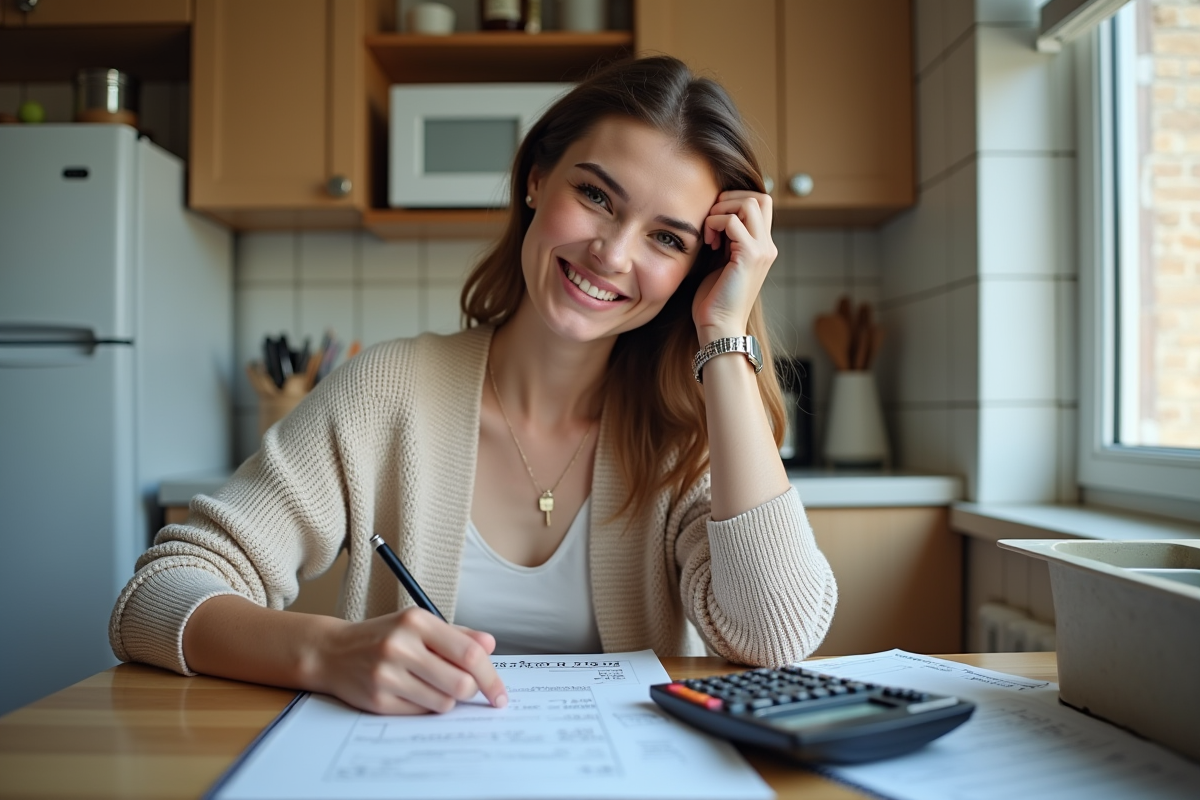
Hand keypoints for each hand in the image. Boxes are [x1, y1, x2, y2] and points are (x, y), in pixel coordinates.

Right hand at [311, 608, 507, 713]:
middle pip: (460, 684)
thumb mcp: (418, 625)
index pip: (469, 654)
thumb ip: (457, 635)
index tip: (500, 695)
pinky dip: (425, 706)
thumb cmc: (383, 636)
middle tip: (464, 688)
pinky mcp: (378, 700)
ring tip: (430, 684)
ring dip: (446, 699)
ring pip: (443, 702)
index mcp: (417, 622)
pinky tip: (411, 691)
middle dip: (470, 691)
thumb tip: (490, 646)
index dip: (491, 677)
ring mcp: (387, 675)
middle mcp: (401, 646)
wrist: (332, 652)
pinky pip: (421, 712)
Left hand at [692, 190, 776, 343]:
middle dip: (729, 200)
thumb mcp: (722, 262)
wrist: (720, 327)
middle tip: (711, 220)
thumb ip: (726, 240)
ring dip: (722, 210)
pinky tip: (709, 243)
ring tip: (710, 232)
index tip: (715, 221)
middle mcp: (767, 246)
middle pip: (760, 197)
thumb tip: (715, 219)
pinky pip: (732, 221)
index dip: (736, 201)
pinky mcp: (749, 256)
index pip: (760, 204)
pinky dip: (714, 224)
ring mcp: (761, 250)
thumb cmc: (715, 300)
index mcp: (762, 246)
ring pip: (749, 203)